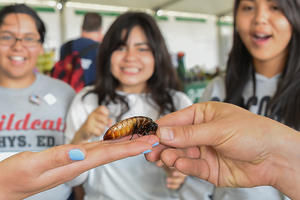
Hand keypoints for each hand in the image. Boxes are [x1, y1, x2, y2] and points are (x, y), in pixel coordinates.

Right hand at [0, 135, 157, 199]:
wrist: (4, 187)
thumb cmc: (14, 177)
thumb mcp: (32, 165)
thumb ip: (56, 157)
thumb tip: (81, 151)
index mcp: (76, 164)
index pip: (109, 154)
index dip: (131, 147)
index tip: (150, 142)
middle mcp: (80, 163)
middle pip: (113, 152)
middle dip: (135, 145)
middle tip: (155, 138)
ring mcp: (75, 161)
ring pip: (106, 151)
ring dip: (125, 144)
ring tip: (141, 138)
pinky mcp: (69, 159)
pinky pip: (95, 150)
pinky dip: (109, 144)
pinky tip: (114, 141)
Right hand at [72, 106, 111, 143]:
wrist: (83, 132)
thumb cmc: (92, 125)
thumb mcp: (99, 120)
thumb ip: (106, 119)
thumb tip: (111, 121)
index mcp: (95, 111)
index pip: (102, 108)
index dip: (106, 112)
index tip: (106, 116)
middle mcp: (92, 115)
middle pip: (104, 118)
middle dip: (105, 123)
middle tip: (103, 125)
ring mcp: (89, 121)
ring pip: (102, 127)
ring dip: (102, 130)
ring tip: (97, 130)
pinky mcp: (88, 128)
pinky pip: (98, 132)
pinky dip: (98, 134)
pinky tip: (95, 133)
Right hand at [145, 102, 299, 199]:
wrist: (275, 157)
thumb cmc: (253, 132)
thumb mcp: (219, 128)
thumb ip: (189, 133)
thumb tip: (164, 132)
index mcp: (202, 115)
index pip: (176, 120)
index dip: (162, 128)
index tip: (149, 135)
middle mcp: (201, 132)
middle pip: (175, 138)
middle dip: (163, 145)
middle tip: (151, 150)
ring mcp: (204, 150)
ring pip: (180, 154)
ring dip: (171, 156)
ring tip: (165, 158)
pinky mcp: (208, 168)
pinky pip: (191, 167)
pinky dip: (184, 166)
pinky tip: (179, 164)